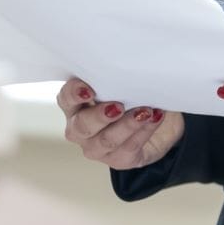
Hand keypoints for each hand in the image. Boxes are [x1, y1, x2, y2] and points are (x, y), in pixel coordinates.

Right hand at [58, 79, 183, 169]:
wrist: (157, 123)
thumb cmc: (132, 99)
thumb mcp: (122, 83)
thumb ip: (117, 77)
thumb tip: (129, 64)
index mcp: (76, 106)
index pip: (66, 99)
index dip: (74, 94)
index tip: (88, 89)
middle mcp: (80, 129)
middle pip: (81, 126)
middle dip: (99, 116)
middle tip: (118, 106)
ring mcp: (96, 148)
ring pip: (106, 141)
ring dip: (127, 125)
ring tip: (146, 111)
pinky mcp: (118, 160)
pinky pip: (128, 149)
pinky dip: (143, 132)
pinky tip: (154, 118)